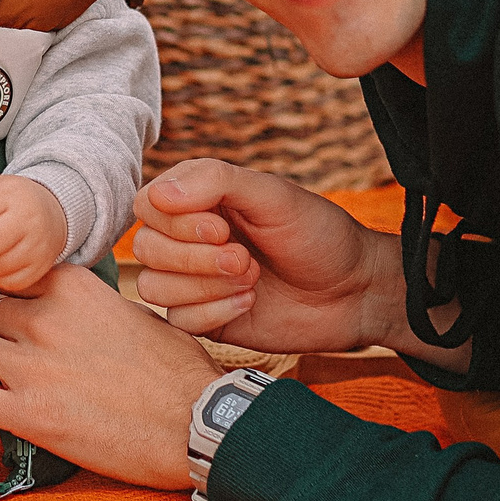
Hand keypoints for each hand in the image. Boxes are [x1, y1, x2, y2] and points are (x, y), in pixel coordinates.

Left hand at [0, 267, 218, 490]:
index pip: (13, 276)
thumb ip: (90, 306)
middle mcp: (45, 318)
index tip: (17, 315)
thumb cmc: (178, 372)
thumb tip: (70, 311)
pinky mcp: (27, 413)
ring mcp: (31, 365)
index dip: (13, 298)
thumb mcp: (135, 314)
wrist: (198, 425)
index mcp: (73, 287)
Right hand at [130, 159, 407, 357]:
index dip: (176, 222)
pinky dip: (214, 313)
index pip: (147, 205)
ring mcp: (193, 280)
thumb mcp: (273, 195)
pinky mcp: (203, 318)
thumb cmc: (317, 234)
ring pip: (153, 286)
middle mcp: (188, 238)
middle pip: (146, 248)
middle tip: (244, 260)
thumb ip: (215, 180)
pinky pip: (177, 320)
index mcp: (198, 200)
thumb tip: (160, 194)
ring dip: (205, 286)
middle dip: (195, 258)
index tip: (222, 227)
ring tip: (250, 280)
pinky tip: (249, 303)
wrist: (353, 292)